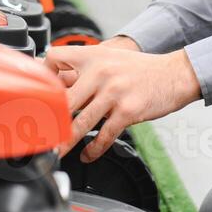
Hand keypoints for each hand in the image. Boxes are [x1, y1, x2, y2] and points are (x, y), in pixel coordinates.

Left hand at [45, 43, 201, 162]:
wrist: (175, 74)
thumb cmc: (142, 69)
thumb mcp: (111, 59)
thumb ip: (87, 69)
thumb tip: (60, 84)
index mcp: (93, 56)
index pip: (54, 58)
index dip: (42, 75)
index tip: (36, 94)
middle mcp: (100, 72)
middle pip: (62, 99)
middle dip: (48, 121)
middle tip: (38, 135)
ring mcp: (113, 92)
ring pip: (80, 123)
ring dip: (65, 142)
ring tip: (57, 152)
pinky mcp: (127, 111)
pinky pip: (104, 135)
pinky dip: (93, 149)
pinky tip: (87, 155)